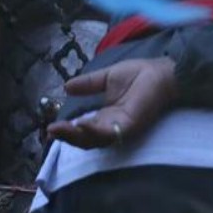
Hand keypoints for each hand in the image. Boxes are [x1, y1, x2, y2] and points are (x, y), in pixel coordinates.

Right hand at [45, 57, 178, 148]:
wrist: (161, 72)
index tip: (51, 127)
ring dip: (76, 136)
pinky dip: (94, 131)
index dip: (67, 131)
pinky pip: (110, 134)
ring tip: (59, 129)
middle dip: (67, 137)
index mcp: (106, 117)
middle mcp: (112, 126)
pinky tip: (81, 124)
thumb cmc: (139, 75)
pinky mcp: (130, 126)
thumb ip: (88, 85)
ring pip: (95, 140)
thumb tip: (66, 87)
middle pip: (86, 139)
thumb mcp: (107, 78)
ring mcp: (121, 128)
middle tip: (51, 131)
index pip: (83, 130)